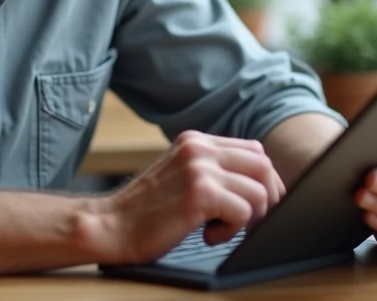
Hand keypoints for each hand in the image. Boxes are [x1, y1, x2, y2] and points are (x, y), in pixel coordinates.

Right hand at [96, 130, 285, 263]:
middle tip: (248, 223)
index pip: (253, 151)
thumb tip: (258, 184)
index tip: (257, 206)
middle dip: (267, 199)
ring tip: (219, 229)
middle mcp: (199, 148)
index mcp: (196, 140)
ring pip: (259, 191)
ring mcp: (199, 168)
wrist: (109, 226)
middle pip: (263, 166)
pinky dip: (233, 230)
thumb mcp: (179, 176)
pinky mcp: (199, 193)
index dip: (263, 181)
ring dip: (248, 218)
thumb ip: (210, 170)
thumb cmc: (145, 212)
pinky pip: (244, 210)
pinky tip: (209, 236)